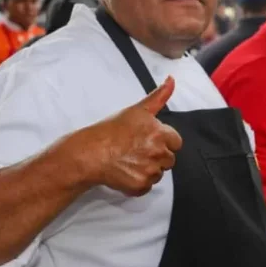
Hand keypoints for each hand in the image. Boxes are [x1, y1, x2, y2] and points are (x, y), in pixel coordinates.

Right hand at [79, 77, 182, 195]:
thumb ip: (159, 96)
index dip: (163, 141)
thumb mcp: (137, 110)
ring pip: (159, 173)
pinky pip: (147, 186)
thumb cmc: (111, 130)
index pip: (176, 142)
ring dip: (148, 169)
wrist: (90, 153)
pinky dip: (138, 182)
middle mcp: (159, 152)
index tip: (148, 141)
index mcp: (160, 133)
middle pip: (169, 159)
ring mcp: (151, 170)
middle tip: (136, 151)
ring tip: (129, 161)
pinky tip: (125, 172)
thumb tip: (172, 80)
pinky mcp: (141, 185)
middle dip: (156, 156)